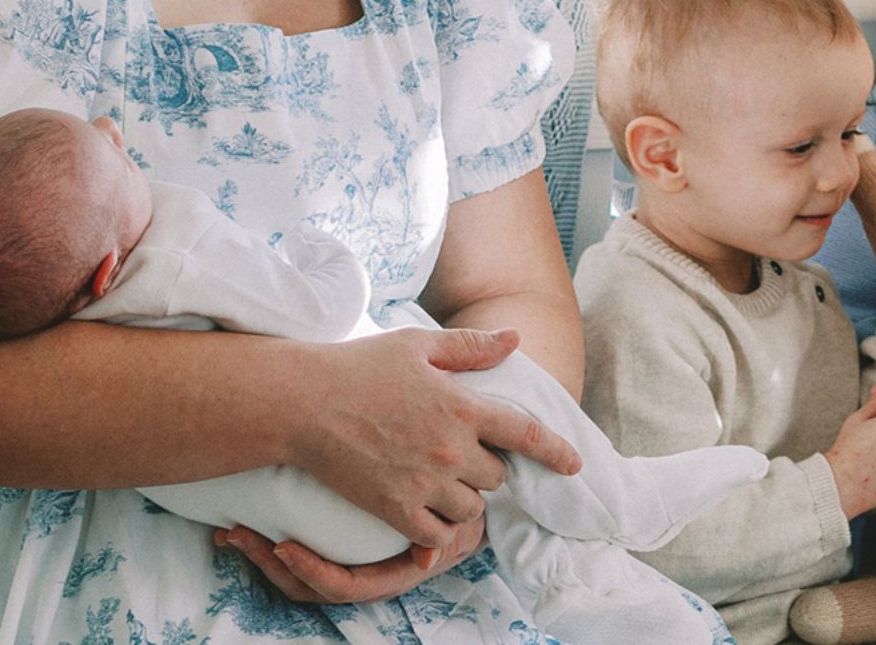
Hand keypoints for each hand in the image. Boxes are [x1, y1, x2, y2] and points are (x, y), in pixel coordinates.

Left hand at [216, 513, 485, 604]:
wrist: (456, 520)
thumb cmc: (453, 523)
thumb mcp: (455, 530)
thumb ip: (442, 542)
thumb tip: (428, 559)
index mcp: (385, 579)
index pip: (341, 586)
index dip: (310, 570)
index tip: (283, 546)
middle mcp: (357, 581)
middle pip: (302, 587)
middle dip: (266, 562)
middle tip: (238, 532)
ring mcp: (339, 568)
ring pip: (288, 578)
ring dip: (256, 555)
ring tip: (230, 532)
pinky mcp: (328, 552)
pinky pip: (290, 557)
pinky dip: (262, 544)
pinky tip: (240, 522)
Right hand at [288, 327, 581, 551]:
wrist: (301, 403)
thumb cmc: (359, 366)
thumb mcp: (418, 345)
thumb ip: (471, 348)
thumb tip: (516, 339)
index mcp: (464, 407)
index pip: (527, 434)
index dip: (555, 452)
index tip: (574, 465)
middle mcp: (452, 448)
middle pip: (497, 477)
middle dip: (488, 469)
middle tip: (464, 458)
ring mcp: (424, 482)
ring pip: (471, 507)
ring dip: (464, 499)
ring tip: (444, 486)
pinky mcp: (395, 508)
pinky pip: (436, 535)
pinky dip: (439, 531)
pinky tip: (430, 518)